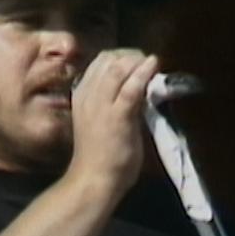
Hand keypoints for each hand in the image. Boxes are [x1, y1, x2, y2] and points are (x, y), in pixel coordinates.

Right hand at [68, 49, 158, 195]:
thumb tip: (134, 86)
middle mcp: (87, 94)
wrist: (94, 179)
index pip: (99, 63)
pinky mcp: (117, 116)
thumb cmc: (99, 154)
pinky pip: (130, 89)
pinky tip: (153, 64)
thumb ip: (114, 101)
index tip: (135, 61)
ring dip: (136, 62)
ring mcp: (100, 104)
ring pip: (117, 69)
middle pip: (107, 60)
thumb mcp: (100, 120)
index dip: (119, 57)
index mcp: (81, 94)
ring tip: (150, 64)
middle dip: (130, 56)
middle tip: (146, 62)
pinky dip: (143, 74)